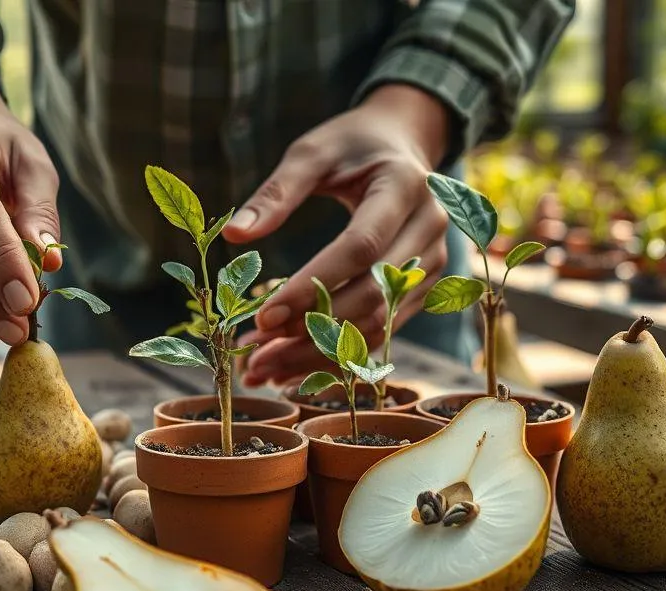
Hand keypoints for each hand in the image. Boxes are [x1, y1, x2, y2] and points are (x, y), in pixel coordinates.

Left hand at [222, 84, 451, 386]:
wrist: (404, 144)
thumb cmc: (352, 145)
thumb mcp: (313, 153)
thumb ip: (277, 192)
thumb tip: (234, 235)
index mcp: (405, 187)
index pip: (359, 248)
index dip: (312, 286)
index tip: (264, 315)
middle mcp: (429, 229)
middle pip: (372, 296)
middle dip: (311, 332)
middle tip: (254, 357)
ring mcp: (432, 263)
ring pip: (378, 324)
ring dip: (320, 353)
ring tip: (264, 370)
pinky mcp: (422, 288)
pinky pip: (381, 330)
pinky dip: (337, 353)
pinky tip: (293, 369)